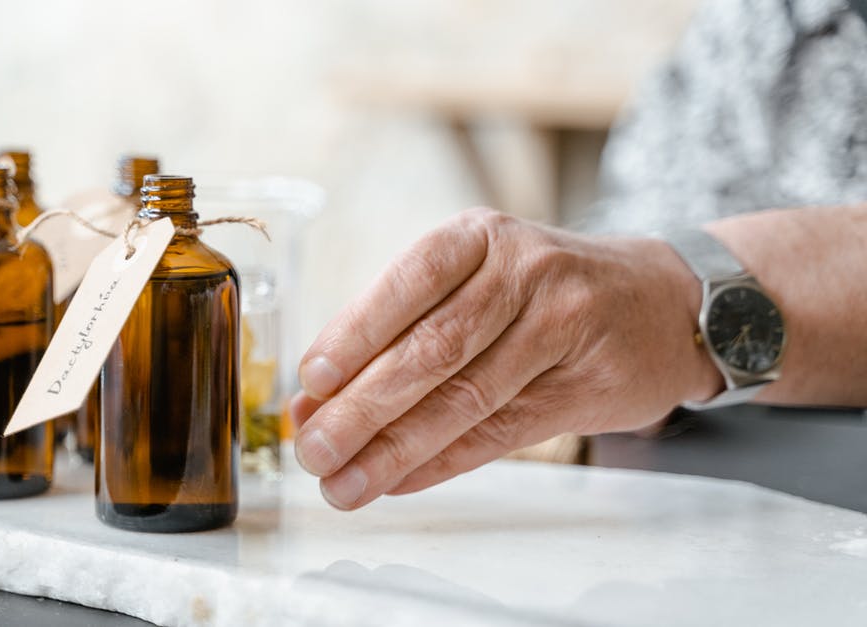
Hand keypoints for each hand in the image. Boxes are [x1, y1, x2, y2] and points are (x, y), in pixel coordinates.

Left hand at [290, 208, 721, 509]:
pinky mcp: (588, 385)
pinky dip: (442, 463)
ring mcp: (563, 327)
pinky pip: (502, 433)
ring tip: (344, 481)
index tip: (310, 381)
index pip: (407, 283)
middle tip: (313, 450)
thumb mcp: (475, 281)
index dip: (355, 334)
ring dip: (395, 449)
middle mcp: (524, 272)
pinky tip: (399, 481)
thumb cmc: (542, 290)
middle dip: (364, 407)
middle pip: (434, 348)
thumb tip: (314, 398)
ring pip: (466, 399)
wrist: (664, 303)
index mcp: (479, 238)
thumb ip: (398, 332)